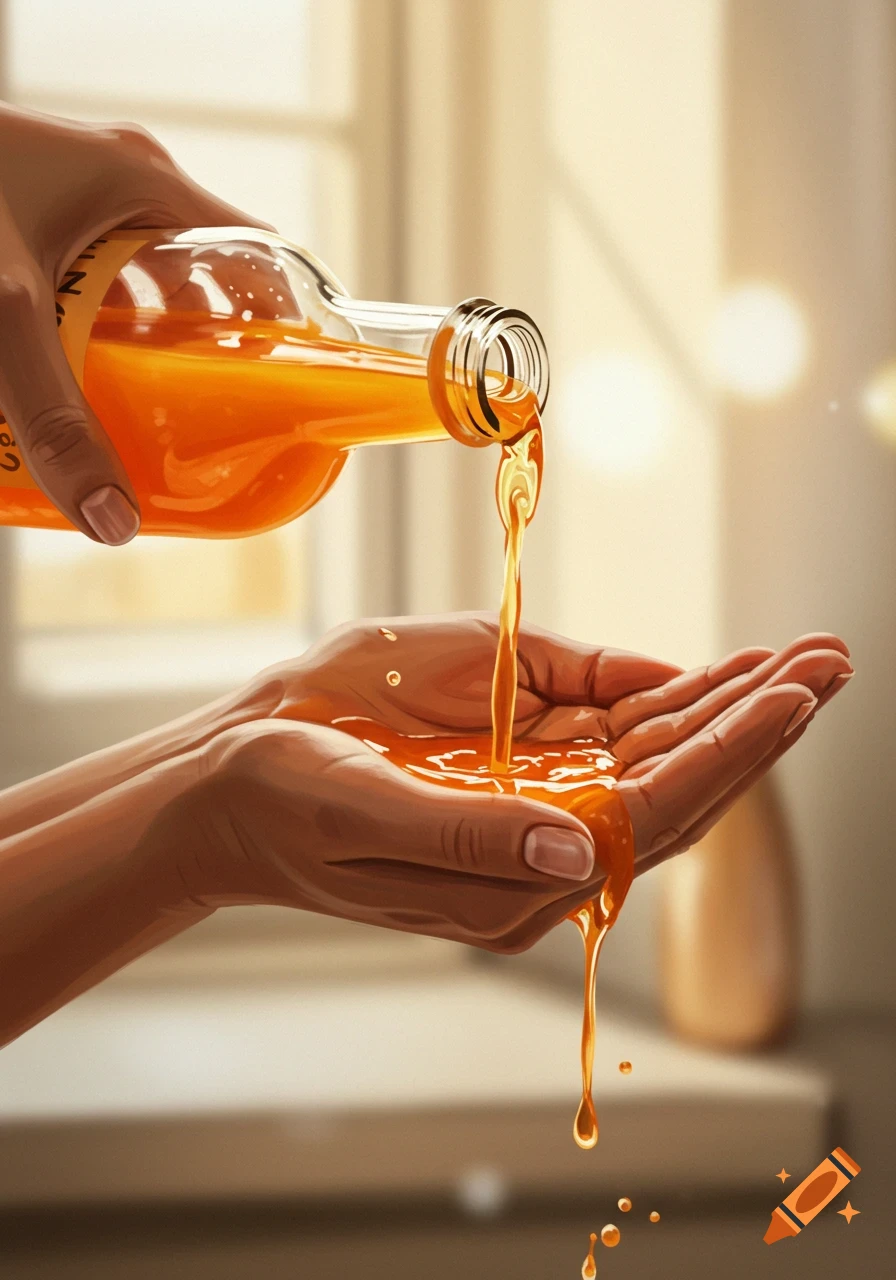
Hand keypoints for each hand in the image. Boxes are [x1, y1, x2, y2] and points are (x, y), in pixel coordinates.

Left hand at [0, 102, 270, 543]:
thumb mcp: (3, 313)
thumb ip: (54, 419)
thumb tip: (113, 522)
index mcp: (147, 181)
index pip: (260, 255)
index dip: (289, 325)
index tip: (296, 394)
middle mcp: (125, 187)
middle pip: (207, 286)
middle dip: (212, 359)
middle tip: (217, 428)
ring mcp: (82, 204)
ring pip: (148, 291)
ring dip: (152, 355)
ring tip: (154, 422)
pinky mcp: (40, 225)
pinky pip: (95, 287)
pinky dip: (99, 337)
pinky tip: (81, 386)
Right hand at [165, 615, 850, 952]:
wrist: (233, 778)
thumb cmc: (282, 800)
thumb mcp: (357, 812)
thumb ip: (465, 836)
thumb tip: (580, 853)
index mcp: (510, 877)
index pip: (645, 817)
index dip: (724, 755)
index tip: (789, 697)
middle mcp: (541, 843)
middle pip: (676, 788)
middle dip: (756, 725)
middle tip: (829, 665)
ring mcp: (535, 798)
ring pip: (657, 757)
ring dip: (732, 707)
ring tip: (805, 660)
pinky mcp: (517, 757)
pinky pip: (612, 728)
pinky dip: (673, 696)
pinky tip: (722, 673)